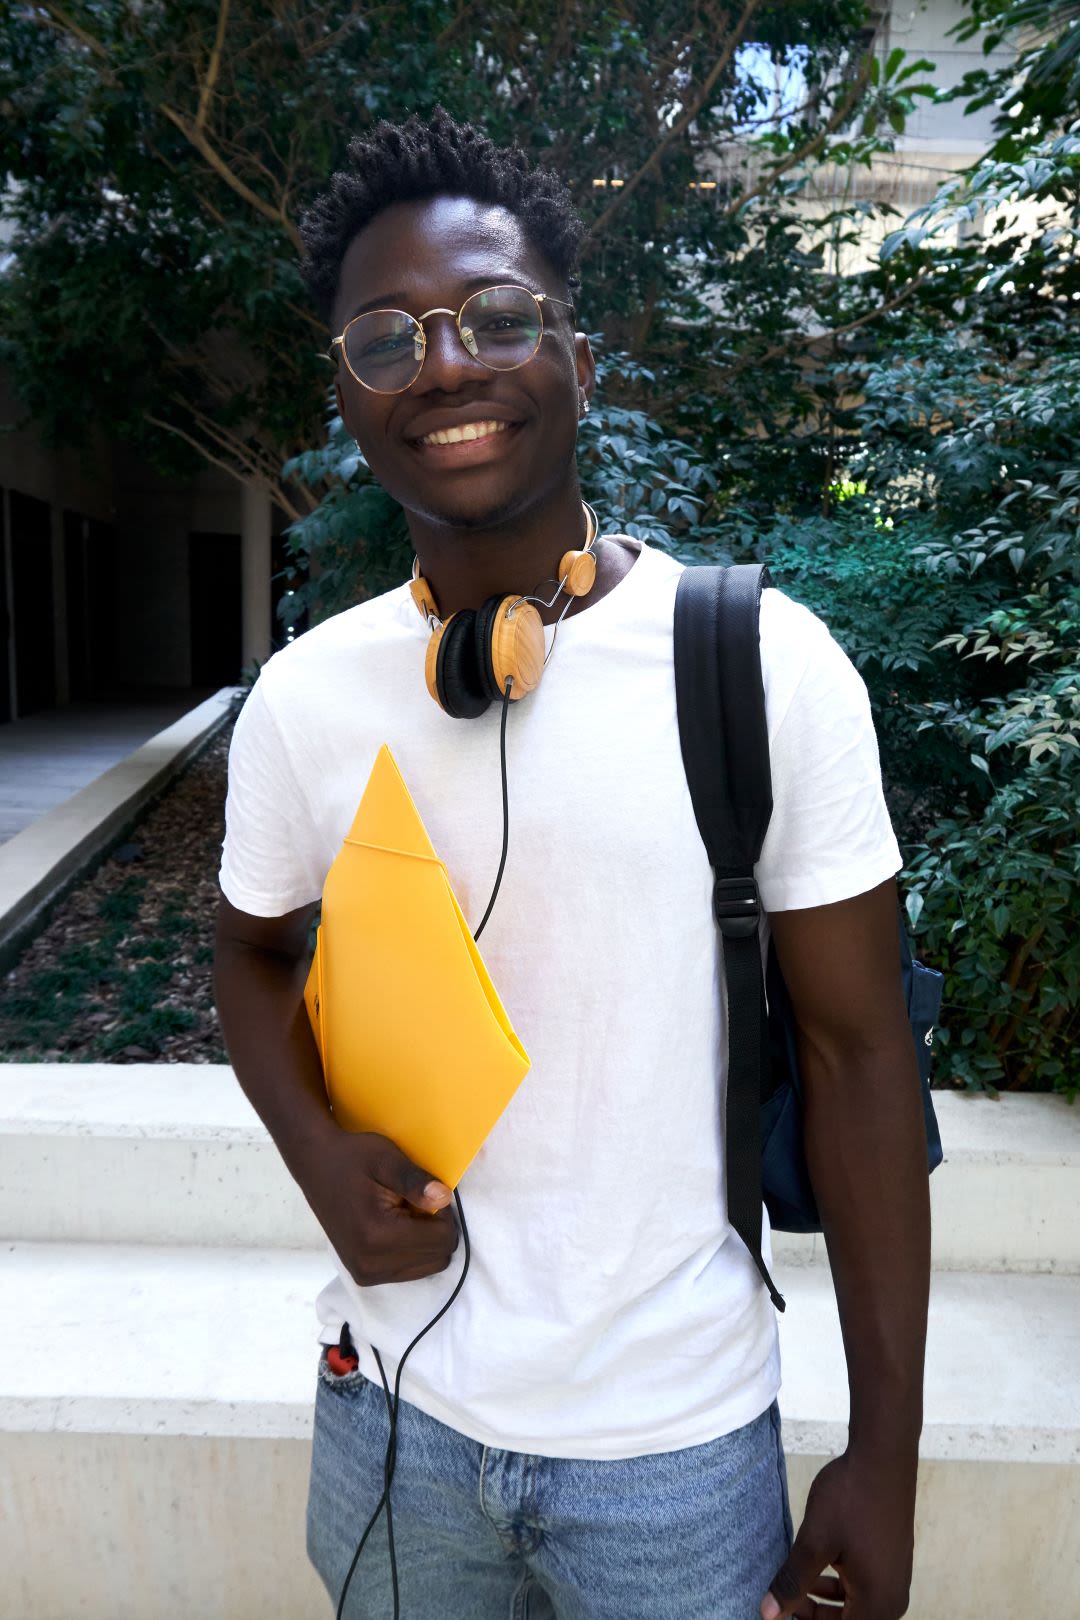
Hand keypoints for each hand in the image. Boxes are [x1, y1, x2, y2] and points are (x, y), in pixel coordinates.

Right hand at [296, 1126, 458, 1285]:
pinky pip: (410, 1270)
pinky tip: (395, 1226)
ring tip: (402, 1214)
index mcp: (377, 1236)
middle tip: (413, 1202)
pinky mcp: (364, 1276)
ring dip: (425, 1240)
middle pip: (438, 1257)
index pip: (442, 1240)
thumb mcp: (386, 1159)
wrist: (315, 1165)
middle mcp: (371, 1264)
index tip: (425, 1193)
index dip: (444, 1213)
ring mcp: (366, 1274)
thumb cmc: (351, 1157)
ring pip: (428, 1267)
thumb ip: (416, 1181)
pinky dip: (412, 1249)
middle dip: (436, 1229)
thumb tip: (445, 1199)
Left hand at [760, 1448, 916, 1618]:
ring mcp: (895, 1580)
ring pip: (856, 1609)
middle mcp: (892, 1600)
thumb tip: (767, 1614)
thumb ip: (792, 1582)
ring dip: (824, 1604)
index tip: (782, 1613)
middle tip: (784, 1600)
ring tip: (795, 1586)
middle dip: (814, 1618)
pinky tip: (815, 1568)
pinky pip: (864, 1590)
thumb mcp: (814, 1542)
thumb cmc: (850, 1500)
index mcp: (877, 1605)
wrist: (883, 1457)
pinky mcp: (892, 1561)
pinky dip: (838, 1588)